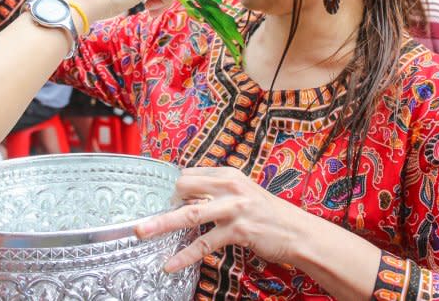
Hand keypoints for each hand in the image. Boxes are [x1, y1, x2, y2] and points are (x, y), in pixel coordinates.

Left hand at [134, 167, 308, 272]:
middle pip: (184, 187)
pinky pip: (204, 244)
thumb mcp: (241, 192)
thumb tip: (185, 194)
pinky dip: (184, 256)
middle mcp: (229, 186)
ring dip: (162, 223)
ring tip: (141, 232)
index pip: (188, 174)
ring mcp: (233, 208)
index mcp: (227, 173)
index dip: (171, 188)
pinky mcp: (238, 230)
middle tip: (146, 216)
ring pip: (189, 214)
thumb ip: (216, 190)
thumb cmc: (265, 213)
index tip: (157, 200)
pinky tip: (170, 264)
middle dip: (163, 202)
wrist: (297, 231)